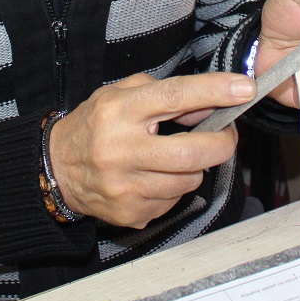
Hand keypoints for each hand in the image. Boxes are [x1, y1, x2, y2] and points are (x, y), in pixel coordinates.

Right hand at [49, 72, 255, 228]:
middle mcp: (121, 149)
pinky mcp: (129, 212)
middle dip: (221, 144)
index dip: (213, 91)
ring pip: (188, 180)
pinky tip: (155, 177)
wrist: (56, 168)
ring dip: (194, 167)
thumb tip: (212, 103)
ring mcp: (125, 186)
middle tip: (227, 136)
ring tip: (176, 157)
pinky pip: (173, 201)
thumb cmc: (95, 125)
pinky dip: (174, 187)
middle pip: (192, 152)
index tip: (243, 88)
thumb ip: (165, 93)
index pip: (175, 96)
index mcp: (120, 111)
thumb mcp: (121, 95)